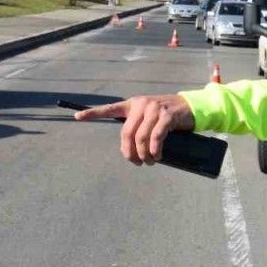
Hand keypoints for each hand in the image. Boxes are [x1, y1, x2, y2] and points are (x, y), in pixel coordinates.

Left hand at [73, 94, 195, 164]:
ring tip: (149, 162)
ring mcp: (154, 108)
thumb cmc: (167, 116)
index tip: (77, 117)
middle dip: (129, 152)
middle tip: (136, 163)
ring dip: (143, 155)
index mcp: (133, 104)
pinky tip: (157, 156)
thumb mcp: (149, 117)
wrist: (189, 107)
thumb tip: (129, 151)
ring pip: (141, 137)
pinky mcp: (167, 116)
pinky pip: (156, 137)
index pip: (110, 108)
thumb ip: (137, 127)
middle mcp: (141, 104)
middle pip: (127, 133)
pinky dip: (155, 151)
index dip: (93, 113)